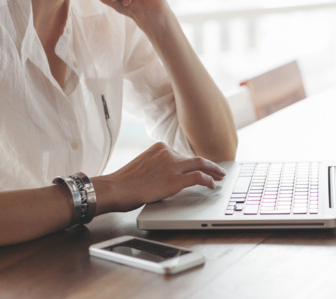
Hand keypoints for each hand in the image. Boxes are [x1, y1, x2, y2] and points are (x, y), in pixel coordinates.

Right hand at [95, 142, 226, 212]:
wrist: (115, 188)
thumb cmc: (124, 182)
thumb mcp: (143, 164)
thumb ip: (157, 165)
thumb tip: (168, 175)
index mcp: (160, 147)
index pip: (183, 155)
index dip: (195, 163)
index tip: (202, 167)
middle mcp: (168, 152)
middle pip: (195, 158)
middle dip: (210, 165)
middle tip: (219, 171)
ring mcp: (172, 165)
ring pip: (201, 165)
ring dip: (213, 172)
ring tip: (220, 177)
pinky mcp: (175, 180)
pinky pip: (198, 178)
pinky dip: (209, 181)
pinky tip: (213, 185)